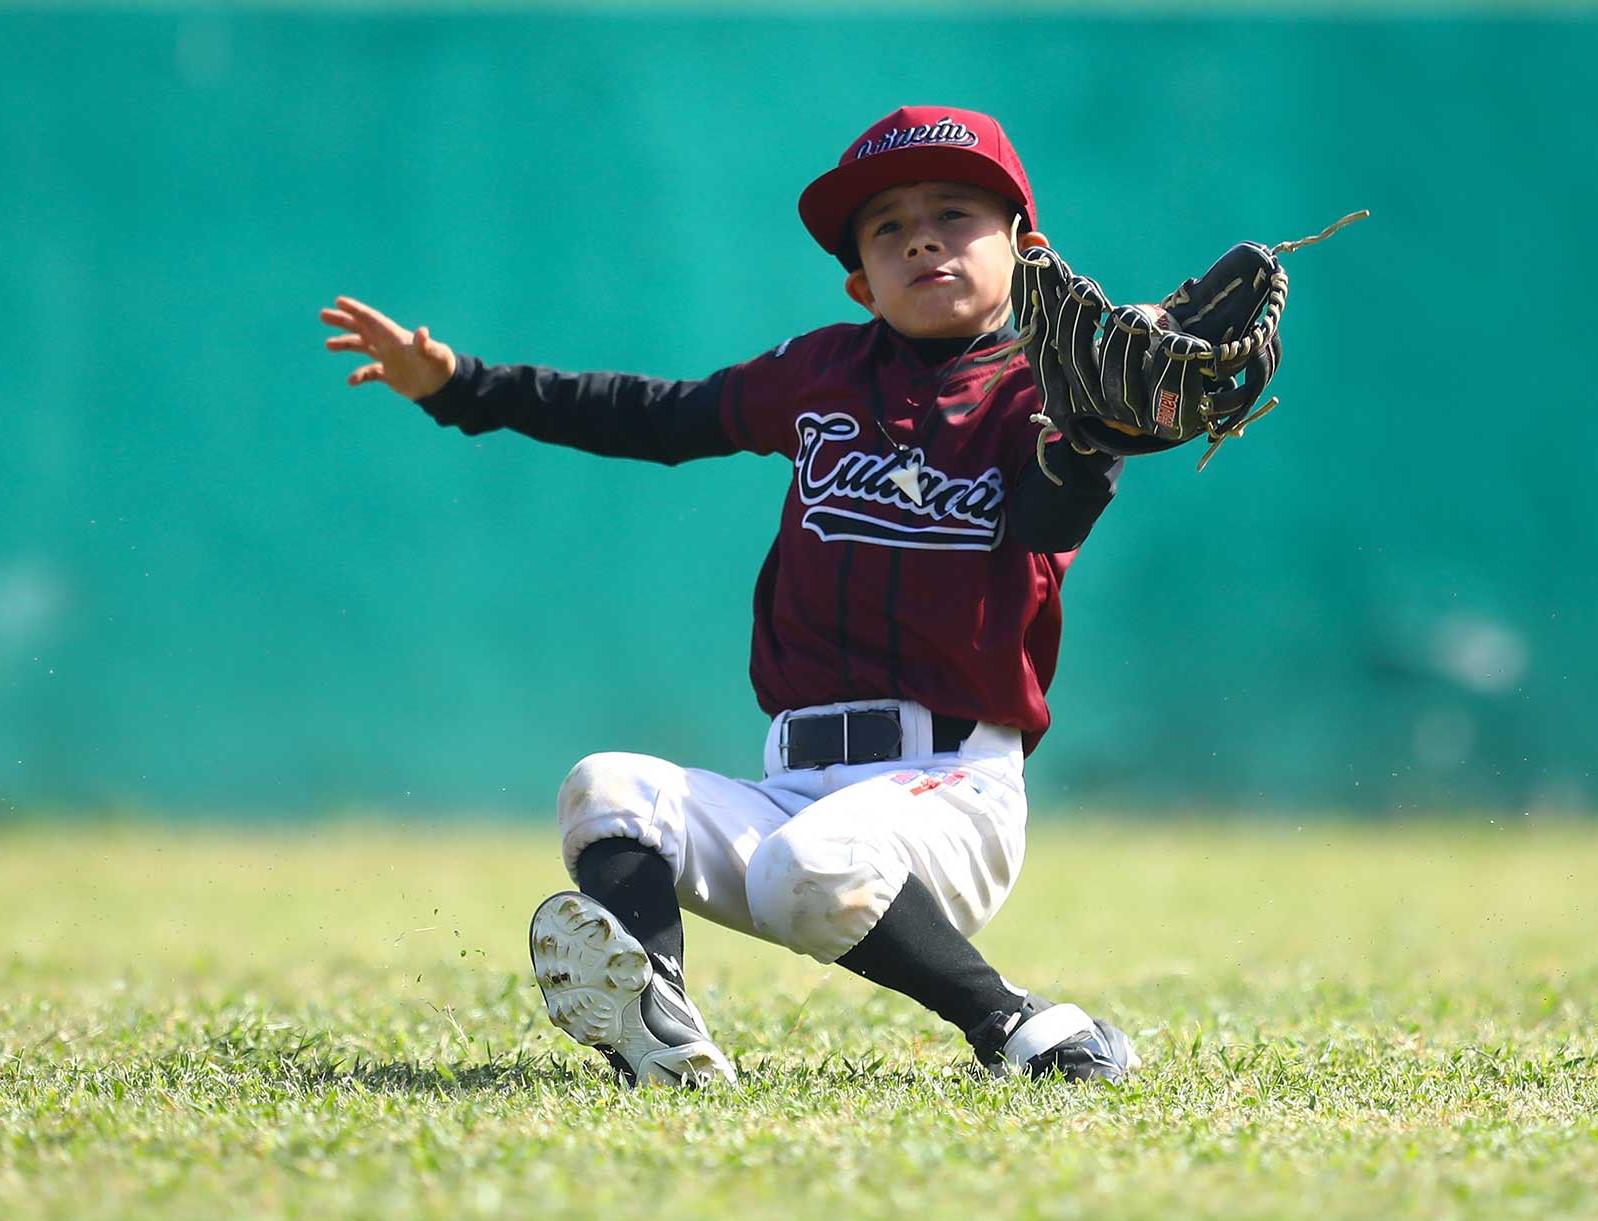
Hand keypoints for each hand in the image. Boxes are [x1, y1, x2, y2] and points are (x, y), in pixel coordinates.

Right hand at [319, 295, 456, 400]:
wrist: (444, 387)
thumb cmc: (442, 367)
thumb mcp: (435, 354)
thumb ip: (426, 345)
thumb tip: (422, 332)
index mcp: (395, 336)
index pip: (372, 319)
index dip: (356, 310)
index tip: (339, 301)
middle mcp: (389, 344)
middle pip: (362, 329)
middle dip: (343, 321)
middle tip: (323, 315)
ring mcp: (388, 359)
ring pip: (362, 347)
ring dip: (345, 344)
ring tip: (328, 344)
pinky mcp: (390, 374)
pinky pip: (370, 372)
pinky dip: (360, 375)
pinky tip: (352, 381)